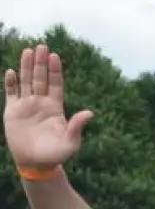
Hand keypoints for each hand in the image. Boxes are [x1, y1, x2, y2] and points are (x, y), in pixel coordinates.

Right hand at [2, 44, 93, 168]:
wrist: (36, 163)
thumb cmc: (56, 155)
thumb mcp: (71, 142)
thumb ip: (77, 127)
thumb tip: (90, 113)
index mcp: (55, 107)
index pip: (56, 84)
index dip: (55, 70)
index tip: (55, 56)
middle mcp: (41, 103)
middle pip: (41, 78)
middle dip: (41, 63)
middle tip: (41, 46)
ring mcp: (26, 105)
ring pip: (26, 81)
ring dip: (26, 67)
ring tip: (28, 51)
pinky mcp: (12, 112)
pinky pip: (11, 93)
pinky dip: (10, 83)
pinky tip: (11, 71)